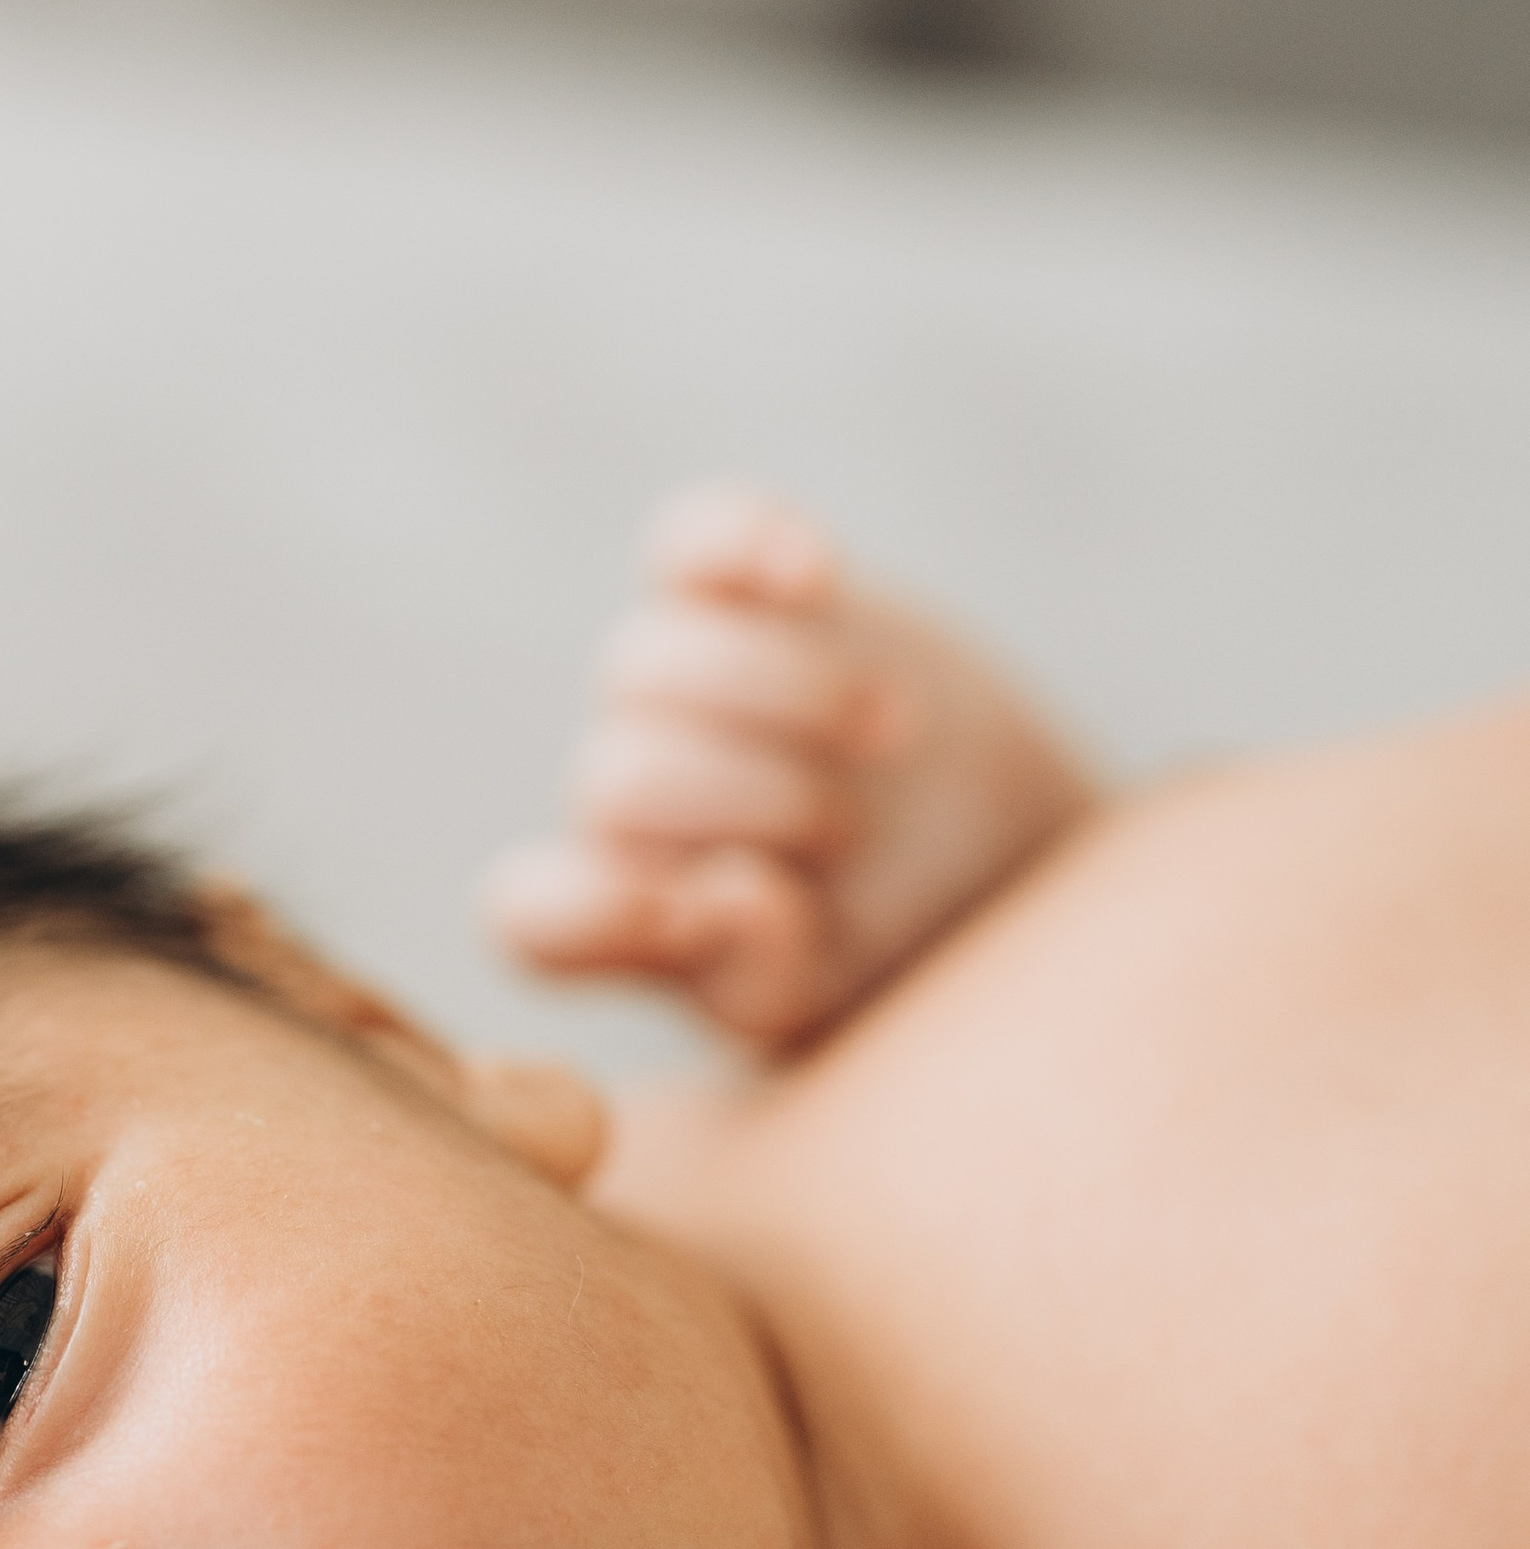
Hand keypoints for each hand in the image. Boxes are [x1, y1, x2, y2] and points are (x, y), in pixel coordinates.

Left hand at [483, 485, 1095, 1050]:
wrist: (1010, 861)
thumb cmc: (912, 958)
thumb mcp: (852, 1007)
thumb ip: (770, 978)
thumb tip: (735, 898)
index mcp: (627, 924)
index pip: (538, 919)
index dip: (610, 914)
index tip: (728, 909)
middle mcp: (627, 801)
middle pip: (624, 780)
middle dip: (764, 805)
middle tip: (859, 832)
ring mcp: (675, 688)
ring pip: (650, 663)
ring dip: (788, 698)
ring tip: (885, 738)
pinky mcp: (741, 590)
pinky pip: (698, 541)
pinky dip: (747, 546)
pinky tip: (811, 575)